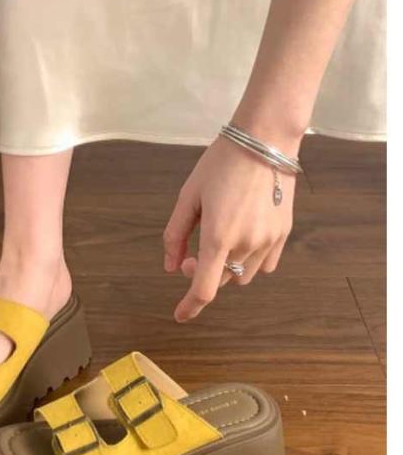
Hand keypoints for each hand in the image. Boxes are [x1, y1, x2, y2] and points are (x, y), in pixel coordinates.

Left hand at [163, 135, 295, 321]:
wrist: (266, 139)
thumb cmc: (221, 164)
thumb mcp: (188, 196)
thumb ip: (176, 235)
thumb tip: (171, 266)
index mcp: (218, 236)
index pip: (204, 289)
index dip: (190, 306)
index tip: (180, 316)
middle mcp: (246, 245)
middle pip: (222, 281)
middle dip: (204, 274)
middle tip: (193, 252)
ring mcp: (269, 241)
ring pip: (243, 276)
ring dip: (227, 269)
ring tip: (220, 240)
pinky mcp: (283, 233)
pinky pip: (265, 264)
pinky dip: (249, 261)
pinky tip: (242, 240)